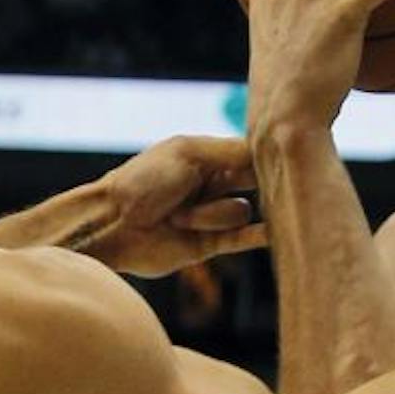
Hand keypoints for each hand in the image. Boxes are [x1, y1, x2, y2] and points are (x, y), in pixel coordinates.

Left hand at [86, 137, 267, 277]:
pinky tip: (273, 232)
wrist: (111, 224)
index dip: (267, 158)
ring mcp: (212, 214)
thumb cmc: (142, 181)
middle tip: (260, 187)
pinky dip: (258, 236)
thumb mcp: (187, 154)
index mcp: (208, 158)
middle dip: (259, 184)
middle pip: (256, 183)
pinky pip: (243, 239)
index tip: (283, 158)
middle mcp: (214, 185)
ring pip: (241, 213)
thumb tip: (270, 150)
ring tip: (179, 218)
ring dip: (212, 214)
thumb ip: (231, 151)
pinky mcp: (209, 244)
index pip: (252, 155)